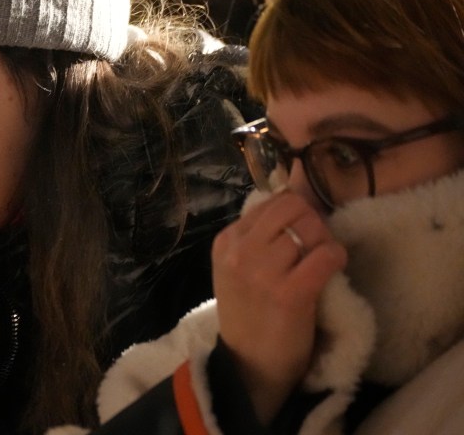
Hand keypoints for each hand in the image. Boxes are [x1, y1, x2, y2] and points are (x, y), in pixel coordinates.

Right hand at [212, 192, 346, 424]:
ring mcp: (262, 272)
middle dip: (312, 221)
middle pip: (291, 207)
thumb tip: (291, 195)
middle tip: (315, 245)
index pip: (270, 201)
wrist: (249, 366)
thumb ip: (256, 236)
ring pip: (311, 227)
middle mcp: (240, 251)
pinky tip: (331, 272)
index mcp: (226, 241)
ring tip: (320, 262)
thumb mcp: (237, 269)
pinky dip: (336, 258)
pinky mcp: (289, 294)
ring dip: (325, 241)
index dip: (294, 213)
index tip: (300, 235)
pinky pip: (326, 254)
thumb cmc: (249, 315)